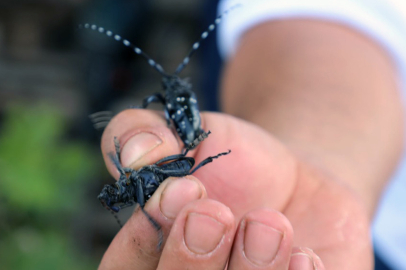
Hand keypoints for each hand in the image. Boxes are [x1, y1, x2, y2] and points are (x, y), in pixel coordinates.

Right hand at [98, 109, 370, 268]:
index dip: (143, 237)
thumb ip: (145, 130)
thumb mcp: (191, 131)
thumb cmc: (233, 160)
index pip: (124, 266)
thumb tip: (137, 152)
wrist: (294, 181)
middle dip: (191, 262)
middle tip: (217, 213)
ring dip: (248, 269)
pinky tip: (305, 255)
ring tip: (270, 223)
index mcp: (154, 250)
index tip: (181, 189)